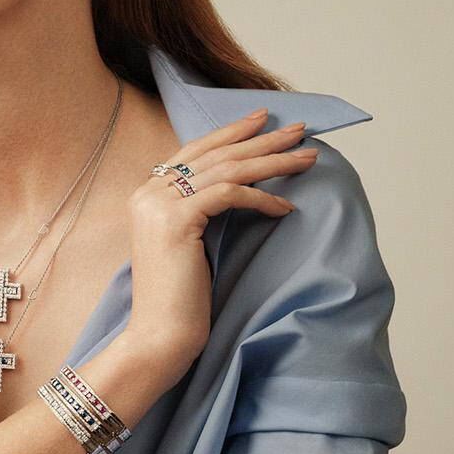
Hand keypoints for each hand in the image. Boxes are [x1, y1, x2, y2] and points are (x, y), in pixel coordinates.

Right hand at [121, 109, 317, 378]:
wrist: (158, 333)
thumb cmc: (178, 298)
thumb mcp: (187, 244)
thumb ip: (196, 212)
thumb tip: (233, 189)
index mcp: (145, 196)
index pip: (193, 151)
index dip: (230, 133)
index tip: (263, 120)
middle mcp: (147, 194)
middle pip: (214, 154)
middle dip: (260, 139)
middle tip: (299, 129)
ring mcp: (158, 206)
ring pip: (226, 170)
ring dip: (273, 161)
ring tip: (308, 156)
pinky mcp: (176, 222)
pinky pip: (229, 195)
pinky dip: (262, 197)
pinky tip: (286, 206)